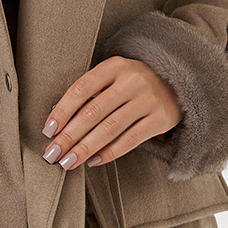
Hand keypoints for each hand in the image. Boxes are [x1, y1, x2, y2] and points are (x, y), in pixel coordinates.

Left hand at [41, 56, 181, 169]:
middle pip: (93, 111)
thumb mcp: (114, 76)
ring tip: (68, 161)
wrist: (179, 83)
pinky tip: (93, 161)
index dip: (62, 111)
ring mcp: (148, 99)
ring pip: (110, 128)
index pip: (81, 88)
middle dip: (69, 136)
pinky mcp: (161, 119)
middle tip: (52, 153)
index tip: (48, 130)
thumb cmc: (134, 83)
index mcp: (115, 66)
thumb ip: (91, 93)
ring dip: (85, 148)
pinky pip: (130, 140)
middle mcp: (132, 80)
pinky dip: (109, 153)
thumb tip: (58, 123)